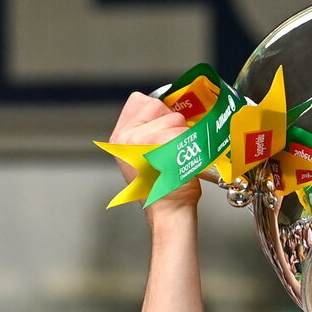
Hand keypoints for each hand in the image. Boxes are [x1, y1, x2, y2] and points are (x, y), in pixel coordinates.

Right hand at [108, 91, 201, 209]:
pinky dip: (191, 144)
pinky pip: (184, 132)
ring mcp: (143, 140)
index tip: (164, 130)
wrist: (169, 210)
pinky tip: (185, 159)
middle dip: (172, 123)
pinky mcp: (161, 145)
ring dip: (184, 135)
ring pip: (174, 119)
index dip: (157, 112)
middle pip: (158, 107)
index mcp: (120, 138)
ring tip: (178, 156)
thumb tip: (161, 117)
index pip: (138, 101)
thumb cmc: (161, 189)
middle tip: (172, 147)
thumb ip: (143, 133)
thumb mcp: (139, 158)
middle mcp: (127, 137)